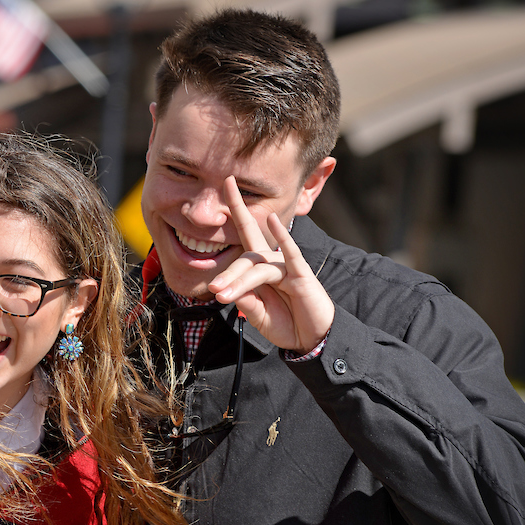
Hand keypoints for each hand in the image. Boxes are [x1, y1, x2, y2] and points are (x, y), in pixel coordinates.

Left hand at [207, 176, 334, 352]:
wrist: (311, 339)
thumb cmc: (285, 323)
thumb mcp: (257, 315)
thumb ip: (245, 301)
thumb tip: (229, 289)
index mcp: (258, 268)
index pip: (244, 235)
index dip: (235, 209)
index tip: (224, 184)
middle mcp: (271, 262)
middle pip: (245, 256)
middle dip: (228, 273)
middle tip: (213, 290)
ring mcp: (286, 266)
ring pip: (259, 266)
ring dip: (240, 280)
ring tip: (223, 295)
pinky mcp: (301, 274)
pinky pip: (290, 253)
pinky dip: (283, 237)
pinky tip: (273, 220)